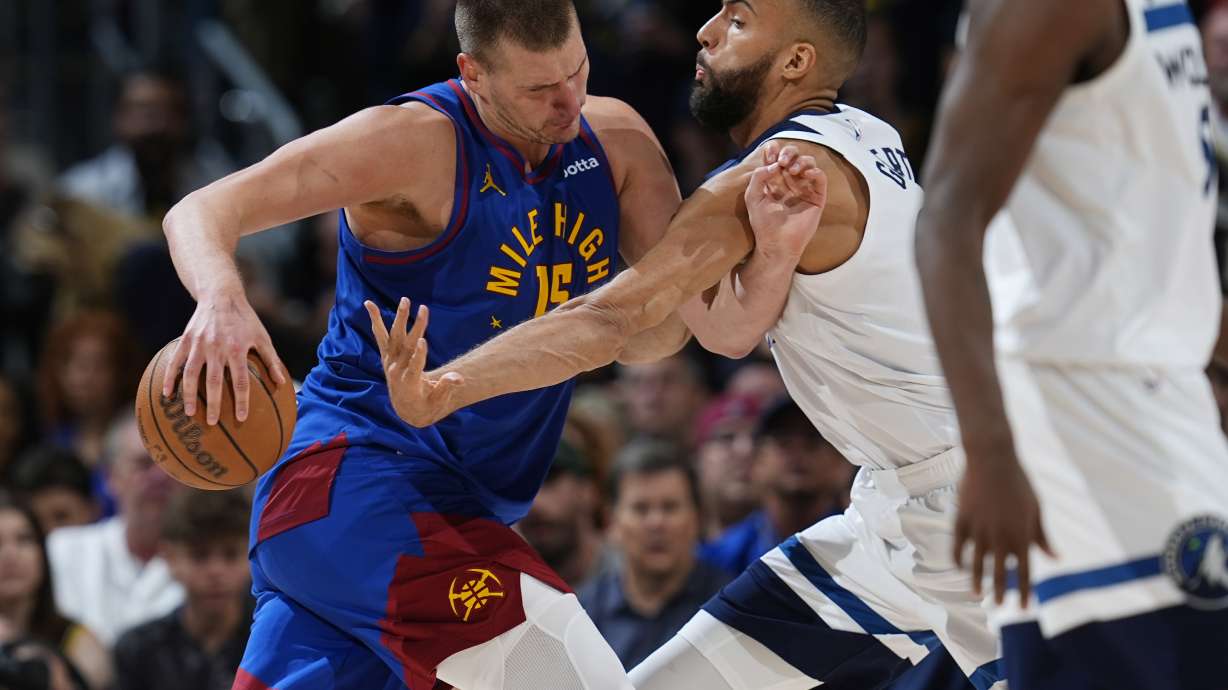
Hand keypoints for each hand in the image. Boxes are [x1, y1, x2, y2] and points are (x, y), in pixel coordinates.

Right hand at [162, 291, 287, 424]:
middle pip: (214, 381)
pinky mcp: (186, 340)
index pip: (240, 381)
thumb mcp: (262, 337)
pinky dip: (169, 378)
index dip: (241, 400)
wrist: (221, 296)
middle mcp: (216, 348)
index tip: (241, 417)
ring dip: (190, 395)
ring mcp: (199, 344)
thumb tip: (281, 382)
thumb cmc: (246, 319)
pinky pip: (175, 362)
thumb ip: (271, 360)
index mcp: (237, 349)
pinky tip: (167, 394)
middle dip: (214, 404)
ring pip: (192, 374)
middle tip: (212, 423)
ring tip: (190, 413)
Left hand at [364, 297, 463, 427]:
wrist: (406, 407)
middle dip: (416, 327)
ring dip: (400, 318)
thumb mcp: (438, 400)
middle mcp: (396, 370)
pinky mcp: (386, 355)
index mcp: (409, 383)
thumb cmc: (427, 403)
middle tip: (424, 309)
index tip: (422, 340)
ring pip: (393, 337)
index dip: (418, 355)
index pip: (413, 367)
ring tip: (405, 300)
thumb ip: (446, 388)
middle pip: (406, 346)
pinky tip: (370, 304)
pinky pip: (380, 335)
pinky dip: (375, 320)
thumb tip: (459, 379)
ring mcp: (389, 361)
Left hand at [744, 141, 827, 259]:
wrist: (775, 243)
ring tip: (792, 170)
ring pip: (809, 163)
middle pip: (794, 155)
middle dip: (789, 152)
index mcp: (774, 180)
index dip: (775, 150)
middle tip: (782, 162)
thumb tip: (774, 164)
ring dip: (801, 161)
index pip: (777, 156)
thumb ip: (758, 177)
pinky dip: (815, 172)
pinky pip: (821, 178)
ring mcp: (804, 189)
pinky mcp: (816, 198)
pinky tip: (806, 175)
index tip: (770, 154)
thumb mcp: (753, 197)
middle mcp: (790, 182)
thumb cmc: (763, 223)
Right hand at [953, 447, 1053, 605]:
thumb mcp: (1036, 509)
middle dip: (999, 592)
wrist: (992, 458)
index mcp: (1022, 534)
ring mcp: (979, 529)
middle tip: (997, 605)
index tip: (1024, 609)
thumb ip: (1042, 536)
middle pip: (1000, 573)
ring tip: (976, 593)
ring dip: (976, 581)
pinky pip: (958, 546)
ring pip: (976, 564)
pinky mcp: (962, 519)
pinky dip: (958, 559)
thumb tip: (1055, 559)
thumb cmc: (1019, 483)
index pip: (1026, 572)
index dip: (1025, 592)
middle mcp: (1000, 536)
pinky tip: (960, 566)